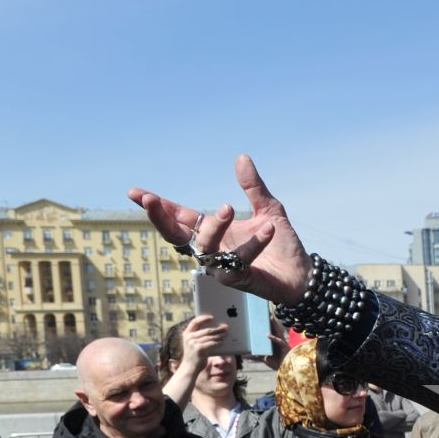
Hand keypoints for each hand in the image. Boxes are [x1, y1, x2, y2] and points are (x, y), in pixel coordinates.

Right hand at [128, 154, 312, 303]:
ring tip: (227, 207)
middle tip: (151, 200)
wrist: (303, 273)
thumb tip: (241, 157)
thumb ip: (252, 187)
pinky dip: (253, 244)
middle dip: (161, 218)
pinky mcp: (238, 280)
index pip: (179, 217)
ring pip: (205, 247)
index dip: (159, 206)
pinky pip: (239, 261)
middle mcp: (212, 248)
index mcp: (213, 230)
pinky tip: (268, 228)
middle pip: (175, 236)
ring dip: (214, 226)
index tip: (135, 192)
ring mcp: (221, 265)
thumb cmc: (281, 244)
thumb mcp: (268, 209)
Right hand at [178, 313, 227, 373]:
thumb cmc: (194, 355)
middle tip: (225, 327)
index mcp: (186, 334)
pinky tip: (222, 341)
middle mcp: (189, 337)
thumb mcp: (193, 343)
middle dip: (217, 328)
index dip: (203, 318)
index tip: (212, 317)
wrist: (190, 367)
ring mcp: (193, 343)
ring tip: (225, 334)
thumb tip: (214, 329)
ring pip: (210, 337)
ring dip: (220, 335)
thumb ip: (199, 336)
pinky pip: (212, 343)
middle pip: (206, 330)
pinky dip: (218, 342)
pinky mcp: (199, 349)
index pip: (195, 322)